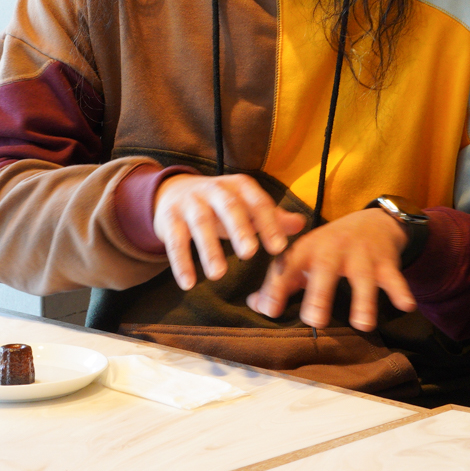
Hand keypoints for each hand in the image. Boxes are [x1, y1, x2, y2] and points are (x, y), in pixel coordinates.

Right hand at [153, 173, 305, 289]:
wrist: (173, 191)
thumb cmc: (220, 205)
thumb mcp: (245, 206)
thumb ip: (272, 217)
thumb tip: (301, 223)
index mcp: (238, 187)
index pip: (258, 202)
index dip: (269, 224)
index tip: (279, 248)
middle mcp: (214, 190)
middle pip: (229, 207)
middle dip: (240, 229)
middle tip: (250, 254)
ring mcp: (189, 203)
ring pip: (200, 223)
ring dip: (209, 248)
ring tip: (218, 274)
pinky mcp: (169, 219)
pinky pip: (175, 241)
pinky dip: (181, 263)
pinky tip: (188, 283)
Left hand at [245, 208, 415, 332]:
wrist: (372, 221)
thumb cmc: (329, 247)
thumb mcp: (303, 257)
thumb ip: (279, 281)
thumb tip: (255, 305)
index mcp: (307, 249)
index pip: (287, 267)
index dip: (276, 287)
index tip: (270, 311)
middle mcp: (333, 250)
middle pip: (326, 270)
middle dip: (320, 294)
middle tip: (315, 320)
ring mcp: (361, 255)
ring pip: (363, 277)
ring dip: (364, 299)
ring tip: (363, 324)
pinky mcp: (385, 261)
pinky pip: (394, 277)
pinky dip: (401, 290)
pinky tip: (406, 305)